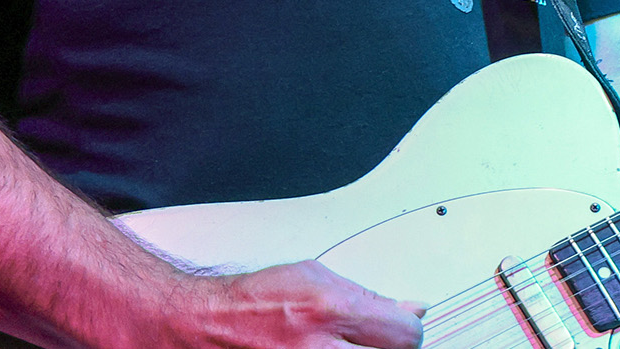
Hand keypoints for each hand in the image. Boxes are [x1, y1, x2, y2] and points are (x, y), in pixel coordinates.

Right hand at [171, 260, 424, 348]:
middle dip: (387, 344)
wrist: (208, 326)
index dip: (405, 327)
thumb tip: (411, 308)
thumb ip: (367, 296)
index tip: (399, 326)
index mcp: (330, 311)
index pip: (406, 333)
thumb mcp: (314, 277)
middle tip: (370, 339)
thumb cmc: (255, 301)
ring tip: (343, 345)